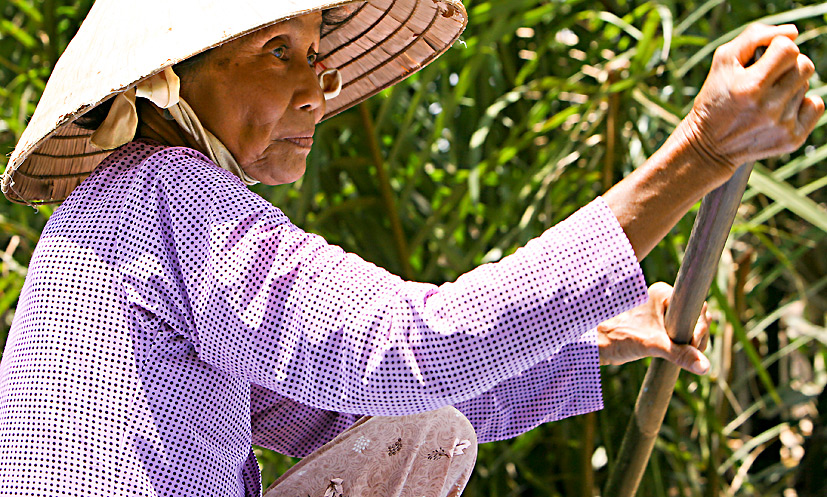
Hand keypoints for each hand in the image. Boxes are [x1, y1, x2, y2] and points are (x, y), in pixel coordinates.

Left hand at [597, 282, 710, 374]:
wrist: (596, 345)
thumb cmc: (617, 338)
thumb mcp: (652, 345)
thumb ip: (680, 354)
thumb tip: (705, 367)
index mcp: (662, 293)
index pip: (695, 307)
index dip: (699, 327)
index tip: (694, 344)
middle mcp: (663, 300)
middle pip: (695, 317)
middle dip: (697, 337)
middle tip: (693, 354)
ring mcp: (660, 314)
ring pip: (689, 327)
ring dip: (692, 344)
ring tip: (687, 358)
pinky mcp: (657, 327)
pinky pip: (680, 335)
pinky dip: (683, 346)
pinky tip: (682, 357)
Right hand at [678, 23, 823, 181]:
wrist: (709, 146)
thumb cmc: (716, 97)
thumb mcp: (723, 61)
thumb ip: (754, 37)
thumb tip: (792, 32)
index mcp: (750, 87)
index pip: (788, 49)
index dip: (778, 48)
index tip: (764, 59)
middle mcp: (768, 107)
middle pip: (804, 66)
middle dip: (787, 66)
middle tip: (767, 78)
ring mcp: (782, 125)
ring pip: (806, 85)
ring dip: (790, 87)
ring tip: (767, 98)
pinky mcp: (792, 139)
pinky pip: (816, 106)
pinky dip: (802, 105)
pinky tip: (781, 111)